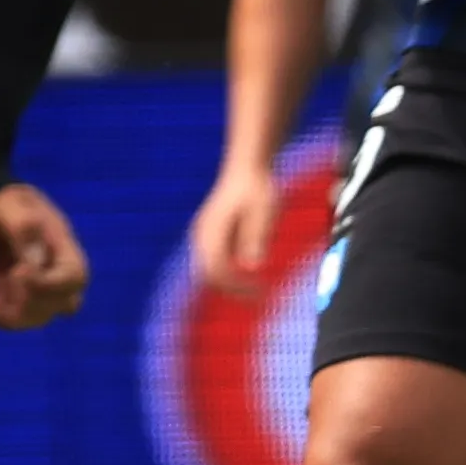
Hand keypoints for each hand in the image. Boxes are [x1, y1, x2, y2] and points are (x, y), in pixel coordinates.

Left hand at [0, 182, 88, 331]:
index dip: (51, 284)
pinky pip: (7, 317)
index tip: (20, 272)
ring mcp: (38, 291)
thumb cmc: (10, 205)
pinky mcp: (16, 299)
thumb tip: (33, 264)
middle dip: (27, 301)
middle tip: (2, 277)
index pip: (75, 278)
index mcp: (65, 250)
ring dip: (2, 314)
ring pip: (33, 319)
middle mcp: (57, 275)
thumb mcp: (12, 207)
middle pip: (58, 306)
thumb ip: (24, 228)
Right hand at [188, 153, 284, 292]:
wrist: (247, 166)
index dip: (236, 285)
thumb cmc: (257, 187)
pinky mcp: (211, 234)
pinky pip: (215, 261)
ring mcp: (203, 234)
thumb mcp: (263, 212)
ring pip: (209, 269)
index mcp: (212, 229)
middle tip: (260, 298)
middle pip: (208, 273)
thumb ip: (256, 238)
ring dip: (231, 283)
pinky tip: (251, 274)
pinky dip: (230, 273)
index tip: (261, 292)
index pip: (216, 269)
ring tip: (257, 290)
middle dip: (233, 289)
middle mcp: (202, 234)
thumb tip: (252, 266)